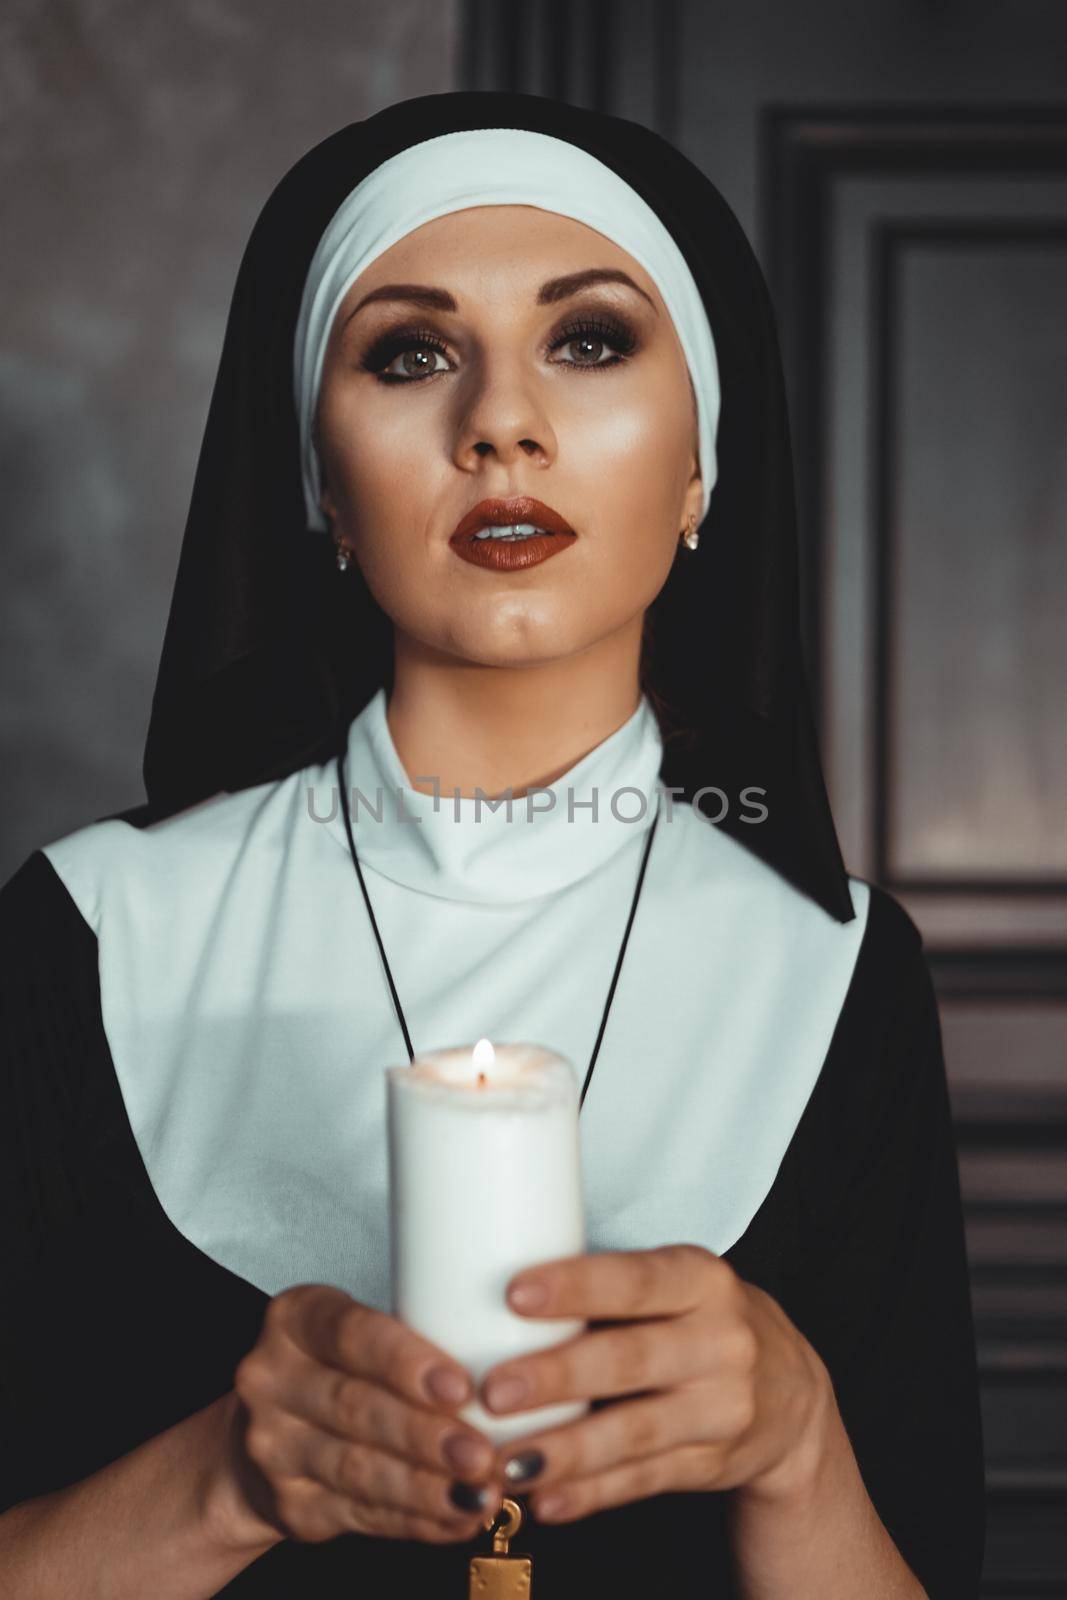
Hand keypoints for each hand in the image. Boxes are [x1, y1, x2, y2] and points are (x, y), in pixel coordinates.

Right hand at [224, 1285, 504, 1545]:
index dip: (406, 1362)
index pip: (350, 1333)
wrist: (271, 1433)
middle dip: (426, 1436)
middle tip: (483, 1453)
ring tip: (480, 1491)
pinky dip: (417, 1520)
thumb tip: (506, 1364)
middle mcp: (273, 1380)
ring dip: (428, 1487)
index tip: (461, 1386)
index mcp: (296, 1319)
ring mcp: (275, 1446)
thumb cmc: (343, 1366)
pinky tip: (458, 1516)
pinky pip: (361, 1515)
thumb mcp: (362, 1330)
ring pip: (359, 1469)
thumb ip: (417, 1336)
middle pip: (356, 1408)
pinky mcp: (290, 1504)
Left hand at [477, 1244, 831, 1523]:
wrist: (789, 1392)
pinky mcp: (711, 1464)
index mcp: (702, 1280)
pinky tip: (546, 1500)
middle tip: (492, 1390)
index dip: (576, 1286)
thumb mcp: (677, 1284)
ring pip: (634, 1432)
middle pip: (630, 1359)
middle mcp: (720, 1342)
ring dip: (565, 1449)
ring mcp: (721, 1409)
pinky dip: (591, 1493)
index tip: (513, 1294)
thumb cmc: (699, 1320)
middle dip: (557, 1376)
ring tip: (505, 1459)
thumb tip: (492, 1290)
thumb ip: (609, 1289)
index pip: (636, 1280)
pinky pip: (642, 1480)